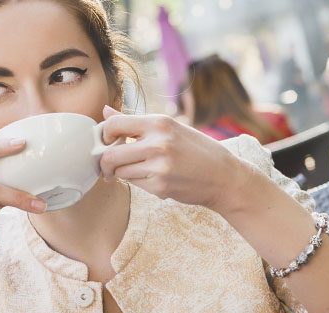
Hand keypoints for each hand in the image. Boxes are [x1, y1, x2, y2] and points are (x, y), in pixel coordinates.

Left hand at [99, 106, 250, 211]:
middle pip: (110, 154)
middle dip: (104, 163)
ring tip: (138, 172)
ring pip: (120, 171)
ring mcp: (159, 166)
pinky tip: (155, 180)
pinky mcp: (160, 187)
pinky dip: (139, 183)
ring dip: (122, 174)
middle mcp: (158, 142)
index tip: (107, 142)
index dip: (104, 134)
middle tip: (109, 167)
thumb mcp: (171, 129)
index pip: (114, 124)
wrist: (224, 177)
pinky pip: (135, 184)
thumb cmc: (197, 151)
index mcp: (160, 122)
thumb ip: (136, 122)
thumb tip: (106, 111)